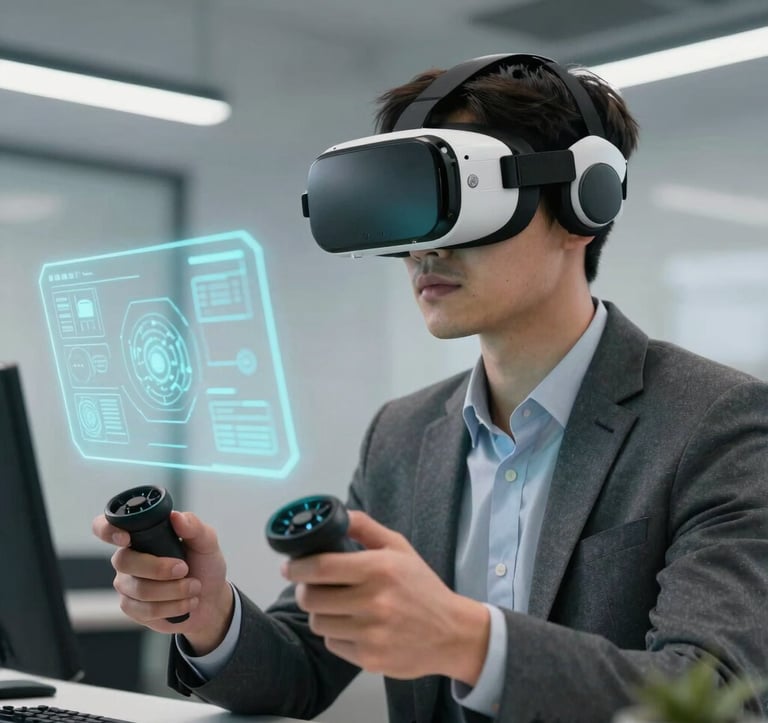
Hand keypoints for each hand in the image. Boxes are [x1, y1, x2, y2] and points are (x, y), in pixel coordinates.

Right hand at [92, 510, 232, 654]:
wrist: (211, 600)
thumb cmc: (204, 565)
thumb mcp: (206, 542)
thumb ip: (194, 527)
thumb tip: (176, 516)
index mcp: (142, 535)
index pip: (106, 527)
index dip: (108, 530)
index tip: (127, 538)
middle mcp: (128, 557)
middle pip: (124, 561)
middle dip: (158, 568)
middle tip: (185, 569)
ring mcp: (127, 584)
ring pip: (139, 589)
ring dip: (174, 590)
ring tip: (194, 587)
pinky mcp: (132, 608)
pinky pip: (145, 609)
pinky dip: (173, 606)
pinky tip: (187, 602)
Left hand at [282, 511, 489, 683]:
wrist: (451, 632)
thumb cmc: (422, 587)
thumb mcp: (399, 548)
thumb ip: (366, 527)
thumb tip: (337, 514)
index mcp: (379, 568)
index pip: (320, 567)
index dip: (297, 567)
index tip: (289, 567)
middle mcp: (374, 601)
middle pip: (311, 598)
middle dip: (305, 590)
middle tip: (312, 586)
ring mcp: (371, 633)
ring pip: (318, 623)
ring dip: (320, 613)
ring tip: (336, 606)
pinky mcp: (370, 659)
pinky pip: (332, 644)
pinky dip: (336, 634)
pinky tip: (353, 626)